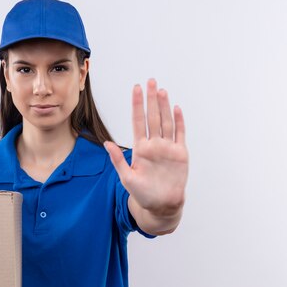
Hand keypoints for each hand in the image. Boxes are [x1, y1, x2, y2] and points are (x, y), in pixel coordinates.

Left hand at [104, 78, 187, 217]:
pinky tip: (177, 109)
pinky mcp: (180, 154)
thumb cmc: (143, 194)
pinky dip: (179, 121)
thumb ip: (118, 160)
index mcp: (140, 148)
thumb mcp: (126, 178)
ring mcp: (167, 148)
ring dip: (164, 106)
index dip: (137, 105)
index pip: (138, 121)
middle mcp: (154, 145)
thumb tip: (106, 144)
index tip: (136, 89)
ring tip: (162, 91)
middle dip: (151, 99)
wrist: (161, 205)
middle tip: (150, 81)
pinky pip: (180, 134)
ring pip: (166, 122)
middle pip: (153, 117)